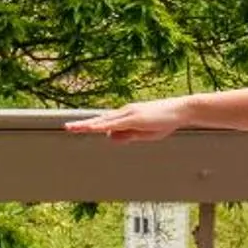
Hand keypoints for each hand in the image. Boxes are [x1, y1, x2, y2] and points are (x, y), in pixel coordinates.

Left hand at [63, 97, 189, 140]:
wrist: (180, 110)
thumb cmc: (164, 121)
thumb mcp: (143, 134)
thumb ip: (126, 136)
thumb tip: (108, 137)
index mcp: (126, 117)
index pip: (104, 122)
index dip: (90, 125)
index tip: (76, 127)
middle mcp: (124, 112)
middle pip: (100, 119)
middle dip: (83, 124)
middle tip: (67, 128)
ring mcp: (129, 113)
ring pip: (104, 120)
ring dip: (88, 124)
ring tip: (72, 128)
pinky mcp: (134, 117)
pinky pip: (114, 123)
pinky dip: (102, 125)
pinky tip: (93, 128)